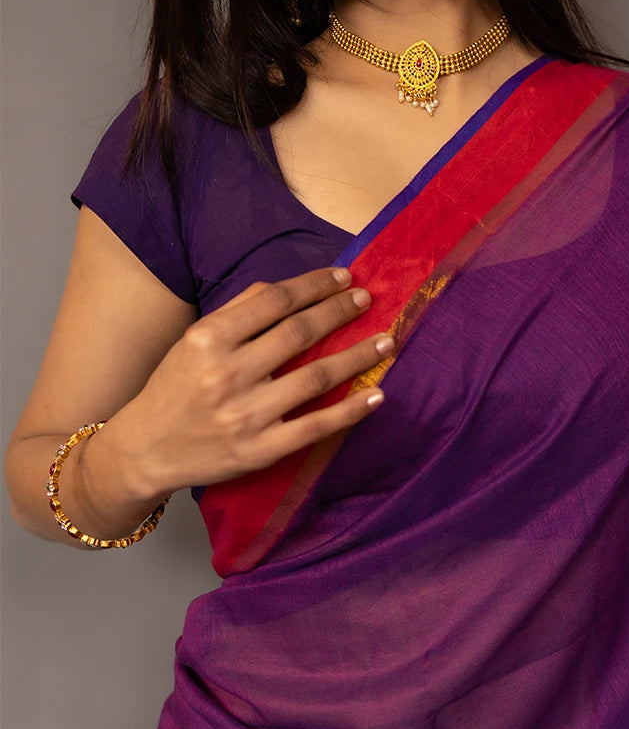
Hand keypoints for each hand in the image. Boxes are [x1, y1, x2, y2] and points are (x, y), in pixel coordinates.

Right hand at [114, 267, 390, 497]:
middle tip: (369, 300)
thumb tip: (288, 289)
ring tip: (385, 341)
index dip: (315, 285)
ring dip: (358, 356)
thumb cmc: (173, 390)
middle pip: (299, 333)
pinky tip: (376, 395)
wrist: (143, 451)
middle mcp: (227, 374)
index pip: (274, 301)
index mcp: (208, 339)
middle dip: (341, 312)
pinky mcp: (260, 451)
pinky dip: (351, 410)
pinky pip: (316, 427)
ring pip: (316, 377)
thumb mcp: (193, 342)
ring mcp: (245, 415)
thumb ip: (237, 313)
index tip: (344, 277)